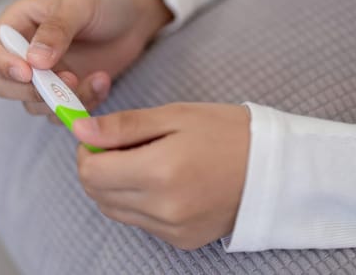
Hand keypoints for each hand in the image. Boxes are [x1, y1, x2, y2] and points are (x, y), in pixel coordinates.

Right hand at [0, 0, 171, 121]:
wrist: (136, 15)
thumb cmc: (103, 1)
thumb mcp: (78, 6)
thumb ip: (56, 30)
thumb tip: (34, 61)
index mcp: (17, 23)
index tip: (26, 72)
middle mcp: (24, 53)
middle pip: (2, 85)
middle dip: (31, 90)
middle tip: (66, 81)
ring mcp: (45, 76)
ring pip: (33, 104)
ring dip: (61, 100)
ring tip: (95, 78)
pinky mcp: (67, 92)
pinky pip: (63, 111)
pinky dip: (83, 104)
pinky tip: (104, 81)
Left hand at [72, 103, 250, 249]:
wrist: (276, 167)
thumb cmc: (228, 133)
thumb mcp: (175, 116)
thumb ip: (123, 126)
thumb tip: (79, 130)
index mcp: (159, 171)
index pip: (91, 172)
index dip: (88, 151)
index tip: (101, 136)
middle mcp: (163, 207)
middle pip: (98, 194)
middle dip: (99, 168)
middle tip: (125, 145)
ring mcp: (173, 229)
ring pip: (116, 211)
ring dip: (117, 186)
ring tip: (148, 162)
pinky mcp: (182, 240)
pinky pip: (141, 223)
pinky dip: (140, 203)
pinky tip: (165, 182)